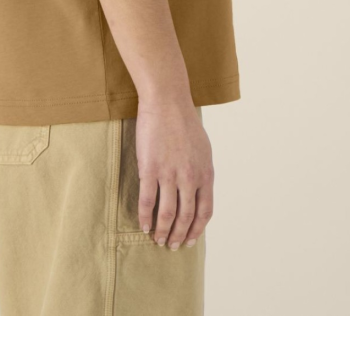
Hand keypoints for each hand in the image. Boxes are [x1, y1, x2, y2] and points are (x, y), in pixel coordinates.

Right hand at [135, 99, 213, 248]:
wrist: (167, 102)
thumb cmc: (185, 123)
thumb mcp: (203, 150)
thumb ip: (201, 172)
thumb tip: (198, 190)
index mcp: (205, 174)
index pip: (205, 211)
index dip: (197, 229)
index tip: (190, 240)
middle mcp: (190, 178)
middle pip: (186, 217)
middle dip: (179, 236)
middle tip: (173, 246)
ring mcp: (169, 175)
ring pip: (167, 214)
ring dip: (163, 232)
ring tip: (159, 241)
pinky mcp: (149, 170)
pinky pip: (147, 201)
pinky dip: (145, 218)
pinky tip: (144, 226)